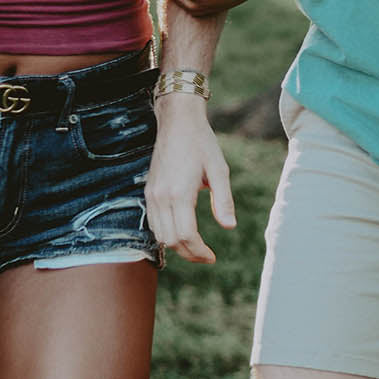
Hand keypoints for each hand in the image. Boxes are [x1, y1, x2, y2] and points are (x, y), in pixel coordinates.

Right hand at [145, 93, 235, 262]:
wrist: (178, 121)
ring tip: (195, 247)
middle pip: (171, 240)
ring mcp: (152, 194)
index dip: (199, 252)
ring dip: (176, 246)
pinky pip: (153, 222)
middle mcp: (161, 197)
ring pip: (159, 235)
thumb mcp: (219, 169)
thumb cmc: (201, 143)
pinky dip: (165, 234)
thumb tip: (229, 227)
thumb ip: (224, 200)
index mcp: (179, 193)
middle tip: (206, 256)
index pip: (186, 235)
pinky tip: (181, 232)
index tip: (212, 257)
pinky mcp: (149, 191)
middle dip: (189, 253)